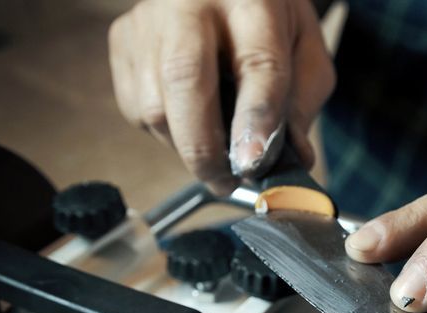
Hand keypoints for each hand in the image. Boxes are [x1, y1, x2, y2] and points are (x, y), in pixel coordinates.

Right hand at [108, 0, 334, 187]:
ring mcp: (148, 22)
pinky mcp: (122, 41)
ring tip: (214, 144)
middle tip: (227, 181)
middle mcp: (190, 5)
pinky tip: (187, 116)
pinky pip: (136, 109)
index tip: (252, 164)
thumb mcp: (304, 50)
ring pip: (155, 107)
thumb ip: (302, 103)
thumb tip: (293, 159)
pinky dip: (164, 130)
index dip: (255, 121)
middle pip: (185, 82)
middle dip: (204, 149)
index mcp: (251, 1)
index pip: (257, 65)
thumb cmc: (265, 20)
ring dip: (185, 145)